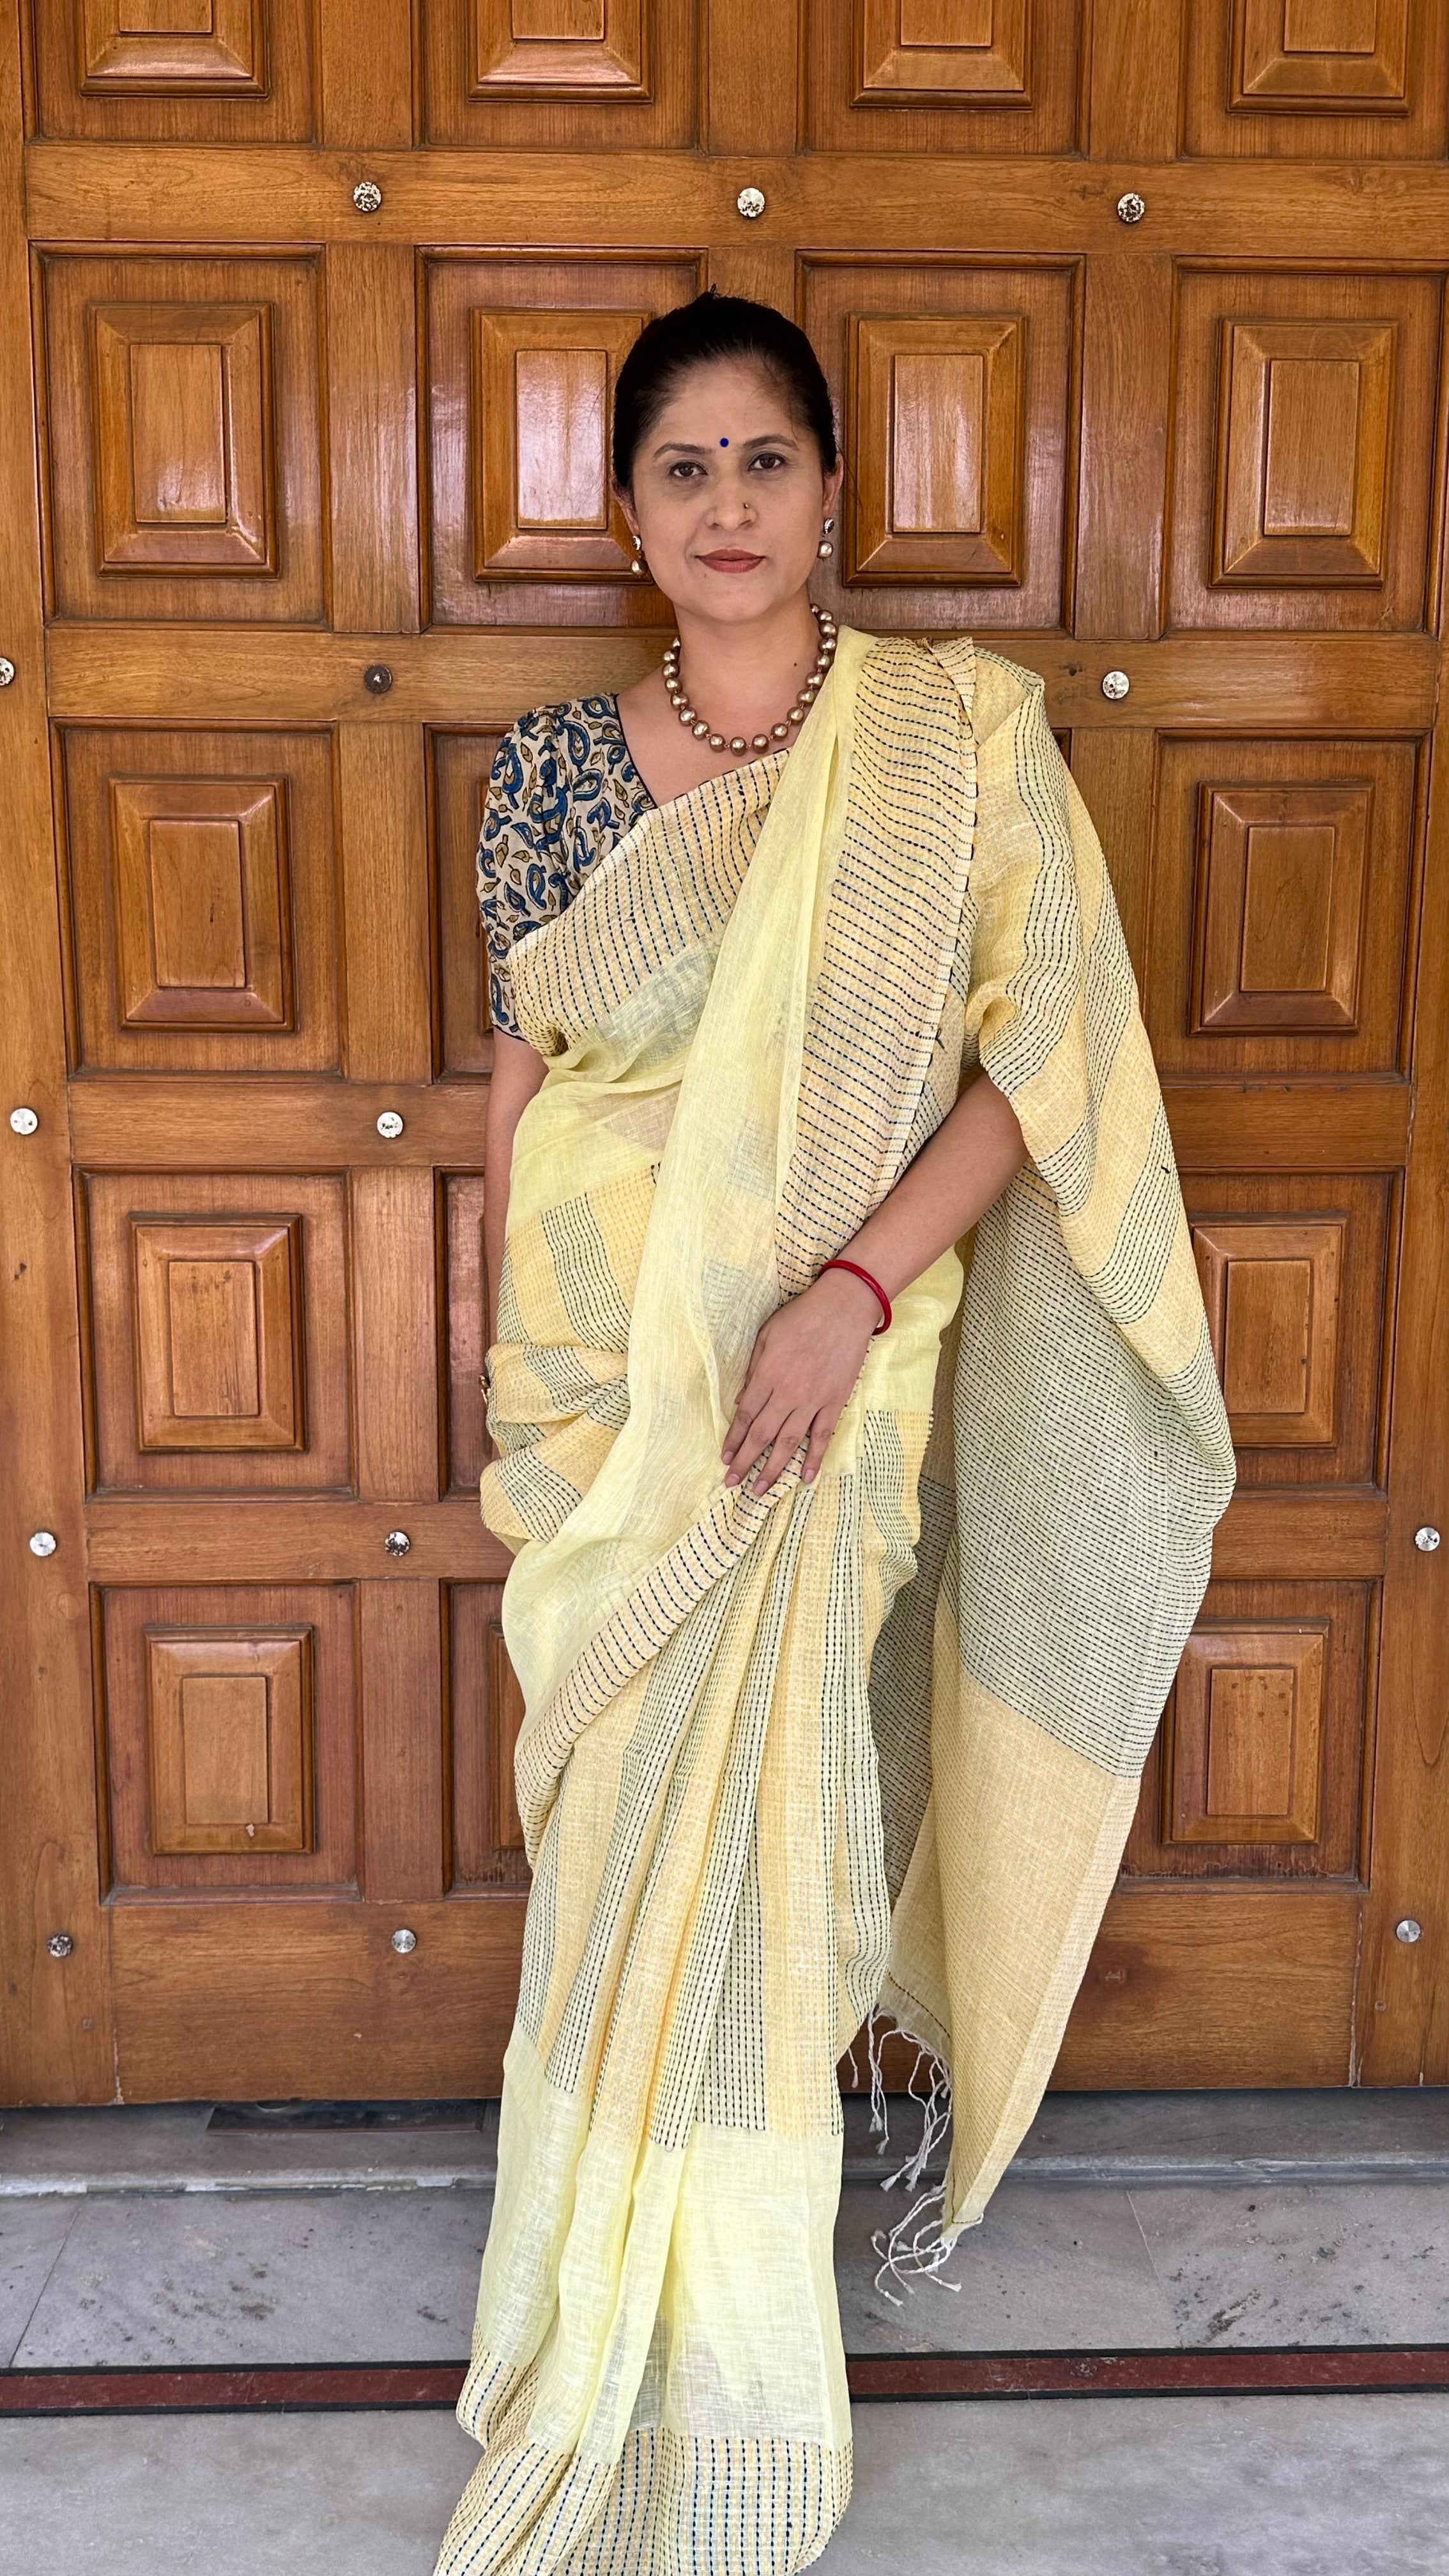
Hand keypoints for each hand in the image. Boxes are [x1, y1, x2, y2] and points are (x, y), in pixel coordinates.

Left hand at [722, 1268, 882, 1493]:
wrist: (844, 1308)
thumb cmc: (802, 1316)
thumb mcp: (766, 1335)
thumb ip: (754, 1369)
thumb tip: (742, 1399)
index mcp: (767, 1375)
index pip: (745, 1416)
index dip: (734, 1440)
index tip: (725, 1458)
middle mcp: (788, 1393)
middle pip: (762, 1435)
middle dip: (745, 1462)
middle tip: (732, 1483)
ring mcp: (813, 1400)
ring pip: (788, 1442)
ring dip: (773, 1469)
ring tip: (759, 1490)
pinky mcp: (835, 1402)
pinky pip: (822, 1436)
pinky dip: (813, 1458)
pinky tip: (805, 1478)